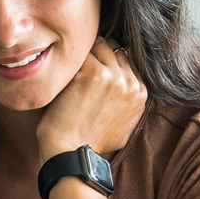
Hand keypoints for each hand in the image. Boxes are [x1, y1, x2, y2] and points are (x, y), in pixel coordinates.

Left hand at [36, 37, 147, 160]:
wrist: (72, 153)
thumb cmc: (90, 143)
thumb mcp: (123, 124)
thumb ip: (126, 103)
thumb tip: (120, 93)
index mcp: (140, 93)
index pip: (126, 60)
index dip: (107, 60)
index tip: (90, 64)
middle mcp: (130, 82)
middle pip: (114, 49)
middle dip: (96, 52)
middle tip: (76, 61)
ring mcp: (112, 76)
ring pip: (99, 46)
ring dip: (84, 52)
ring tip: (68, 65)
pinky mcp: (91, 73)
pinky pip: (81, 52)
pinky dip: (70, 58)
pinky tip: (59, 69)